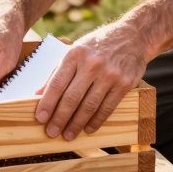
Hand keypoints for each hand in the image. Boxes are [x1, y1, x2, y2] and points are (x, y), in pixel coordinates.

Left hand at [35, 20, 147, 139]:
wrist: (133, 36)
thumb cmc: (98, 45)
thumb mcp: (76, 50)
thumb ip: (58, 71)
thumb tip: (39, 93)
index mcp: (75, 54)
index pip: (57, 83)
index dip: (48, 103)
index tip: (40, 118)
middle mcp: (92, 64)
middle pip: (72, 97)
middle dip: (60, 118)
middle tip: (51, 132)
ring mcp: (110, 74)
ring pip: (89, 105)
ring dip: (77, 124)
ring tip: (68, 135)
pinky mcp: (125, 84)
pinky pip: (107, 107)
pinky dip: (96, 121)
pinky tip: (88, 129)